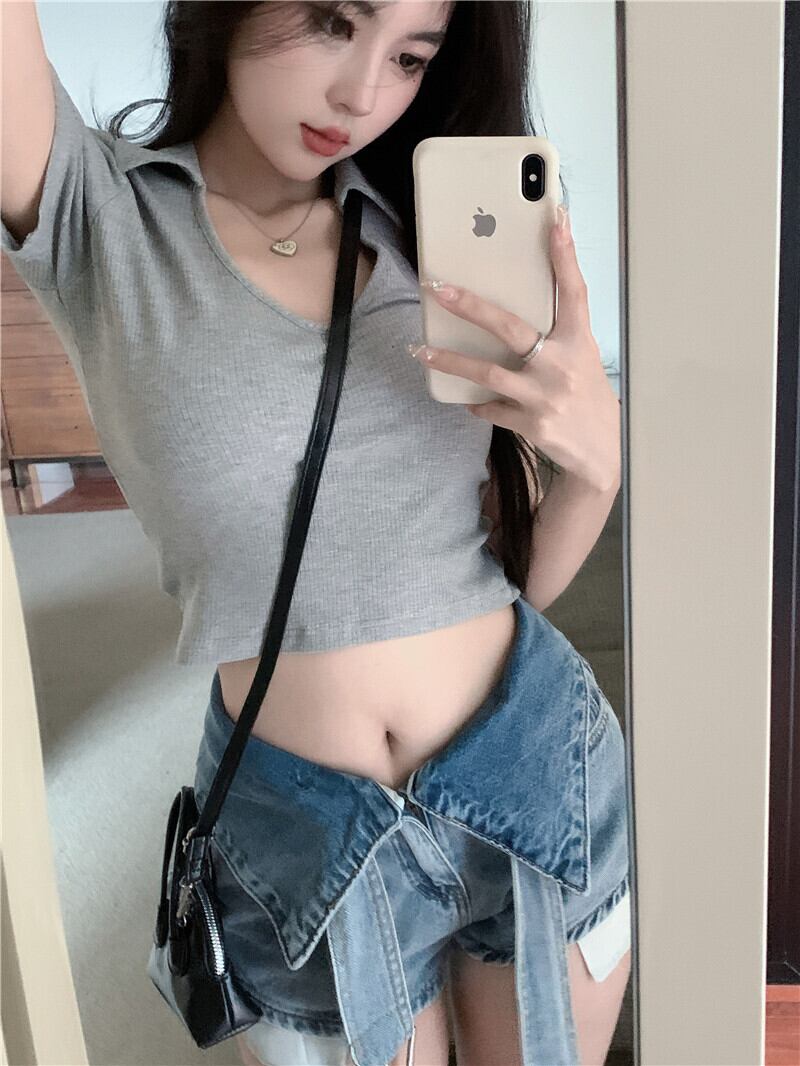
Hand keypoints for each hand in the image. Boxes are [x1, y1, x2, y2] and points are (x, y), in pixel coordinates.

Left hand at [408, 208, 620, 491]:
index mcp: (578, 342)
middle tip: (439, 288)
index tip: (555, 219)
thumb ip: (558, 334)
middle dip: (471, 305)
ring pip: (487, 373)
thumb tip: (519, 308)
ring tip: (421, 350)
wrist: (600, 454)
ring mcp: (544, 396)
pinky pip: (491, 408)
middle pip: (510, 327)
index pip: (573, 290)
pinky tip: (468, 400)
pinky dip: (478, 403)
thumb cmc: (587, 399)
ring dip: (450, 361)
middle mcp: (561, 365)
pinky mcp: (531, 423)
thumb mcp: (582, 359)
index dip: (565, 255)